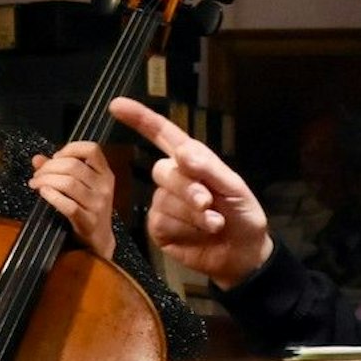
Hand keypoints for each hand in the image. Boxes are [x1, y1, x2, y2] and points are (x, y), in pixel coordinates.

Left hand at [30, 141, 117, 259]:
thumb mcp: (81, 187)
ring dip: (46, 180)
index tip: (56, 156)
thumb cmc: (88, 210)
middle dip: (49, 167)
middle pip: (73, 166)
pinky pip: (68, 205)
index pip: (92, 149)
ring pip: (69, 183)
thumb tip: (37, 158)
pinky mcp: (89, 221)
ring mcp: (98, 204)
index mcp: (105, 174)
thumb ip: (59, 170)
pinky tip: (43, 194)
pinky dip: (52, 196)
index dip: (70, 148)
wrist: (98, 240)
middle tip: (37, 174)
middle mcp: (104, 186)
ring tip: (36, 184)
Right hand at [108, 96, 271, 288]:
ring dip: (193, 215)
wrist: (244, 254)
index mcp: (193, 160)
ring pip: (163, 200)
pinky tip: (200, 235)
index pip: (163, 134)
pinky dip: (186, 230)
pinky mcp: (159, 229)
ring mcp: (163, 203)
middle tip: (210, 203)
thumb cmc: (243, 215)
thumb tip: (181, 153)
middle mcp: (174, 178)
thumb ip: (209, 169)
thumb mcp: (235, 188)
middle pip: (162, 171)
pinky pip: (161, 222)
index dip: (140, 118)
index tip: (116, 105)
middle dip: (188, 189)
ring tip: (215, 224)